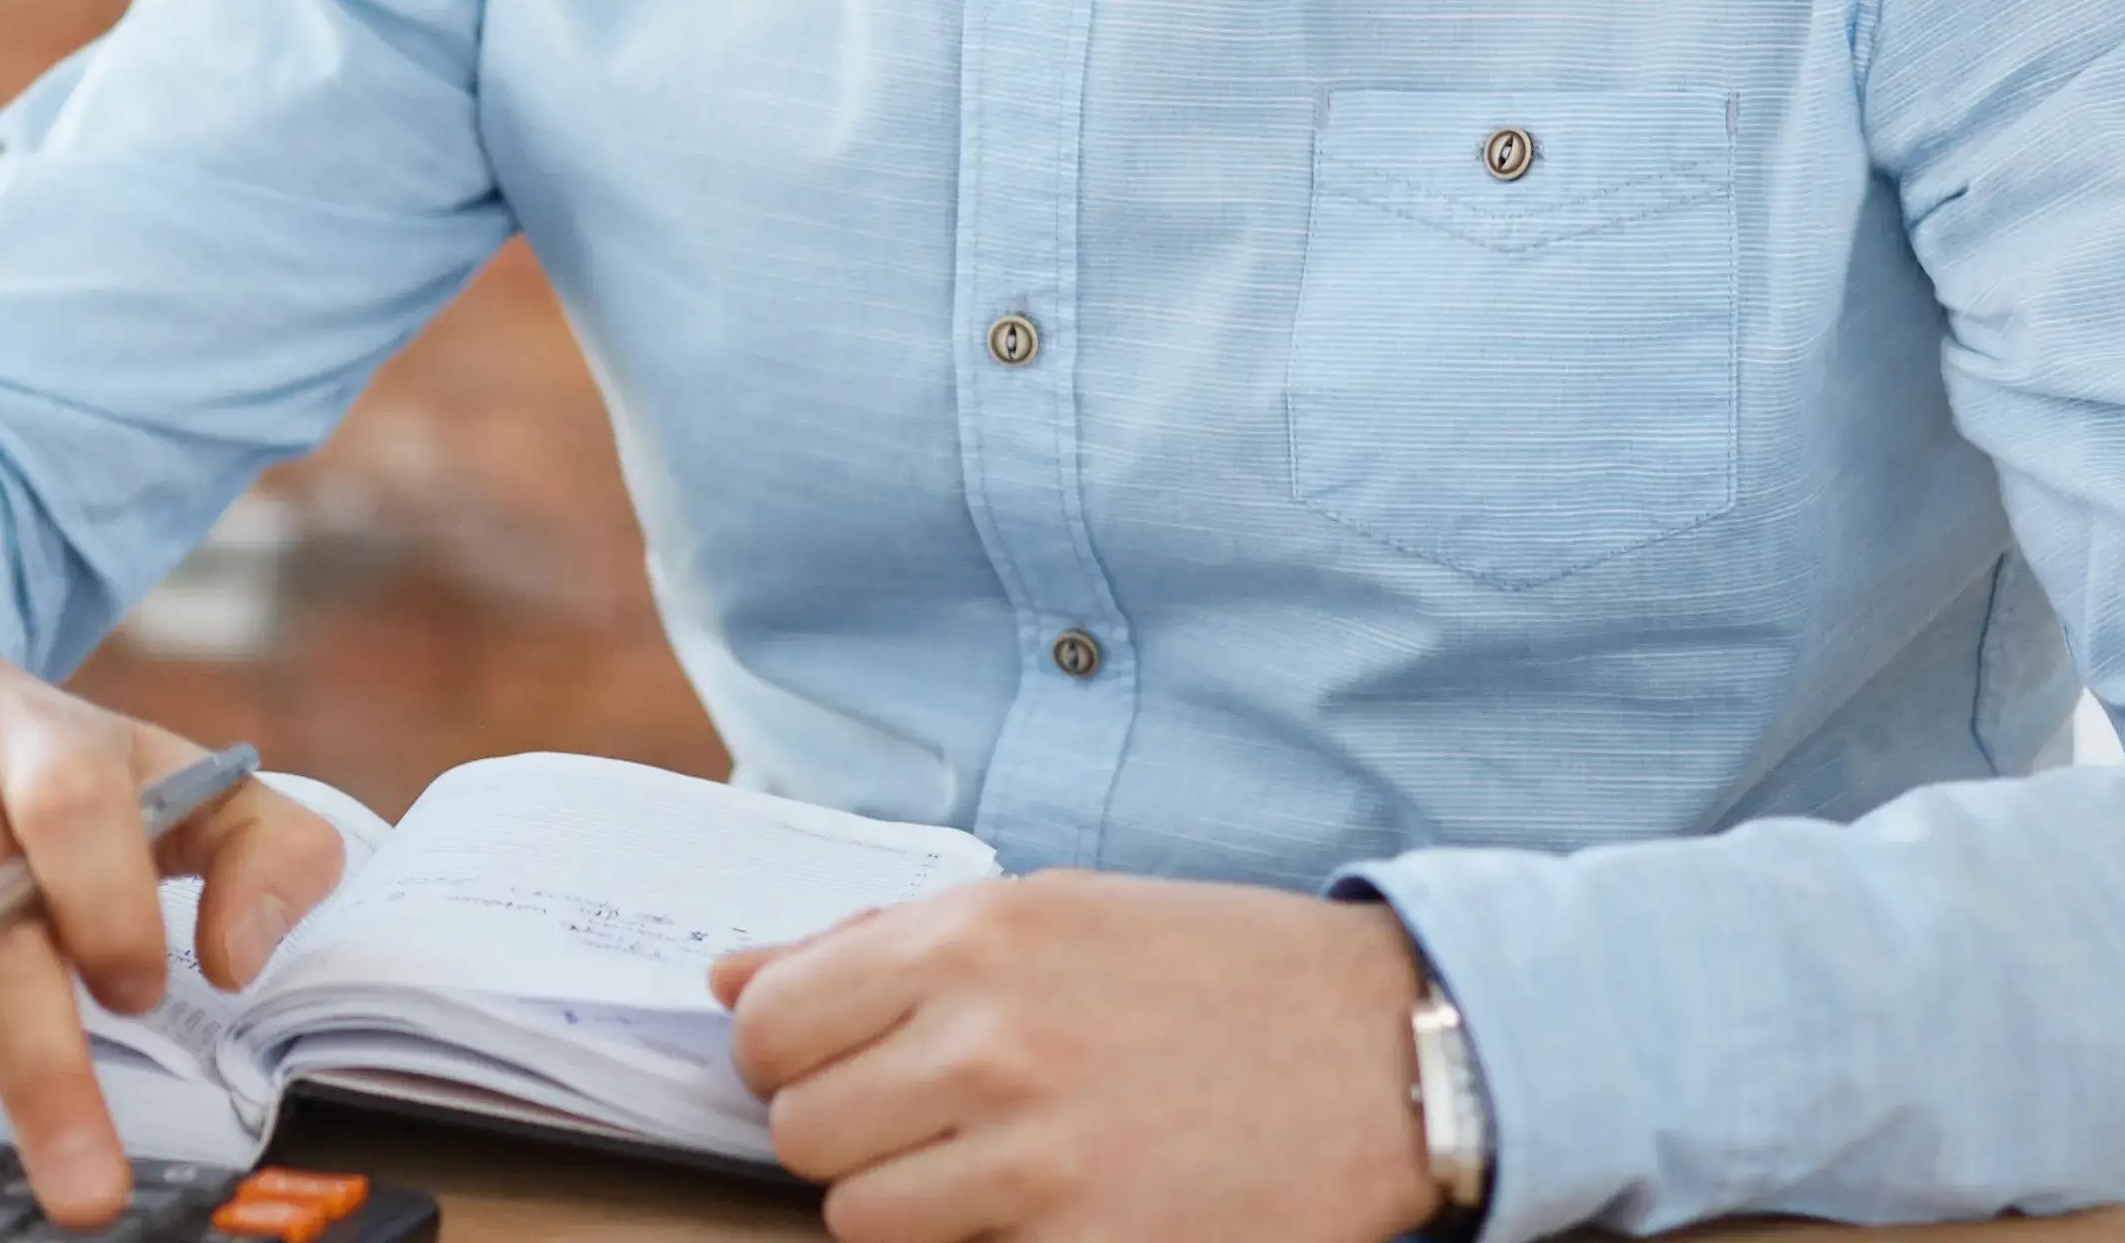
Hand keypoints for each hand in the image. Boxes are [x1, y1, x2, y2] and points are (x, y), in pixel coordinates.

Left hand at [712, 870, 1444, 1242]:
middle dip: (851, 1131)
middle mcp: (988, 1044)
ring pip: (859, 1217)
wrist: (1391, 1051)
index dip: (792, 1053)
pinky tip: (1056, 1202)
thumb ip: (878, 945)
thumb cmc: (1218, 972)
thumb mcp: (1051, 911)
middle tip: (936, 1115)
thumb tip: (733, 978)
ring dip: (909, 1201)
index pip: (769, 1027)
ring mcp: (1036, 1161)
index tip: (845, 1061)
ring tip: (999, 1162)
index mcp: (970, 940)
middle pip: (801, 1132)